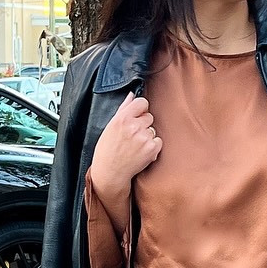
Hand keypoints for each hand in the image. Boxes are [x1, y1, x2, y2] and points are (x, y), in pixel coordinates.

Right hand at [89, 93, 161, 211]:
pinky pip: (158, 141)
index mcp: (122, 118)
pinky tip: (141, 152)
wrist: (110, 172)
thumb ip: (123, 109)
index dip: (141, 109)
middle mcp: (133, 126)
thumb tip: (131, 95)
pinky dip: (153, 147)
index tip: (138, 116)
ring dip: (148, 136)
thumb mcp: (110, 127)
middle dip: (143, 124)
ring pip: (153, 129)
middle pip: (149, 116)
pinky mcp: (152, 148)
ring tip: (135, 146)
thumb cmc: (108, 149)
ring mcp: (144, 137)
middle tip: (133, 136)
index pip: (142, 102)